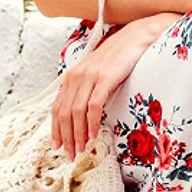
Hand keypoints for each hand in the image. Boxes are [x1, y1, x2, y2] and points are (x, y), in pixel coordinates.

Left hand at [50, 17, 165, 160]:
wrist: (136, 37)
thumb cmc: (119, 56)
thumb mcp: (97, 72)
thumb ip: (87, 88)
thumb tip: (82, 113)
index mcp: (72, 76)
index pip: (57, 107)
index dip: (55, 129)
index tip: (57, 145)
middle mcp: (76, 76)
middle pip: (64, 113)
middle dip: (66, 137)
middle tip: (70, 155)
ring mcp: (89, 77)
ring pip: (76, 112)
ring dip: (77, 134)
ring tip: (81, 150)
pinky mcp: (104, 78)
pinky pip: (93, 107)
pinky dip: (91, 124)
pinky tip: (93, 135)